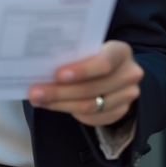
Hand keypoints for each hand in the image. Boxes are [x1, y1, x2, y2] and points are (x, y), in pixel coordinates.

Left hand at [27, 40, 141, 126]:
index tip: (58, 75)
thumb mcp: (88, 48)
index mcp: (120, 51)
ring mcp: (128, 95)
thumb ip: (73, 54)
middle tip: (36, 92)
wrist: (114, 70)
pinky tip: (55, 106)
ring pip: (90, 106)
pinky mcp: (122, 111)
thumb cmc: (93, 55)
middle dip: (60, 92)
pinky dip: (72, 113)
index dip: (82, 70)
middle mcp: (129, 74)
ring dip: (61, 105)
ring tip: (40, 100)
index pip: (104, 62)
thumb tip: (41, 64)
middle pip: (93, 88)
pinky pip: (93, 118)